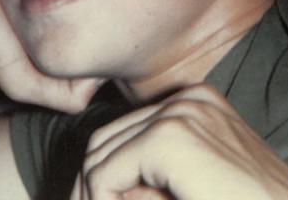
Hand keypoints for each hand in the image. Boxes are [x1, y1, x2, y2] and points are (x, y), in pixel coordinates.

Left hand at [72, 84, 287, 199]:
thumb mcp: (192, 182)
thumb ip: (150, 178)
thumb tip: (91, 187)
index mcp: (195, 102)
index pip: (126, 132)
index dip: (104, 175)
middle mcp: (186, 98)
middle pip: (106, 139)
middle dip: (92, 185)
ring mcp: (178, 112)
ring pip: (99, 154)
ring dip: (95, 194)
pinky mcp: (170, 138)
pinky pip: (105, 174)